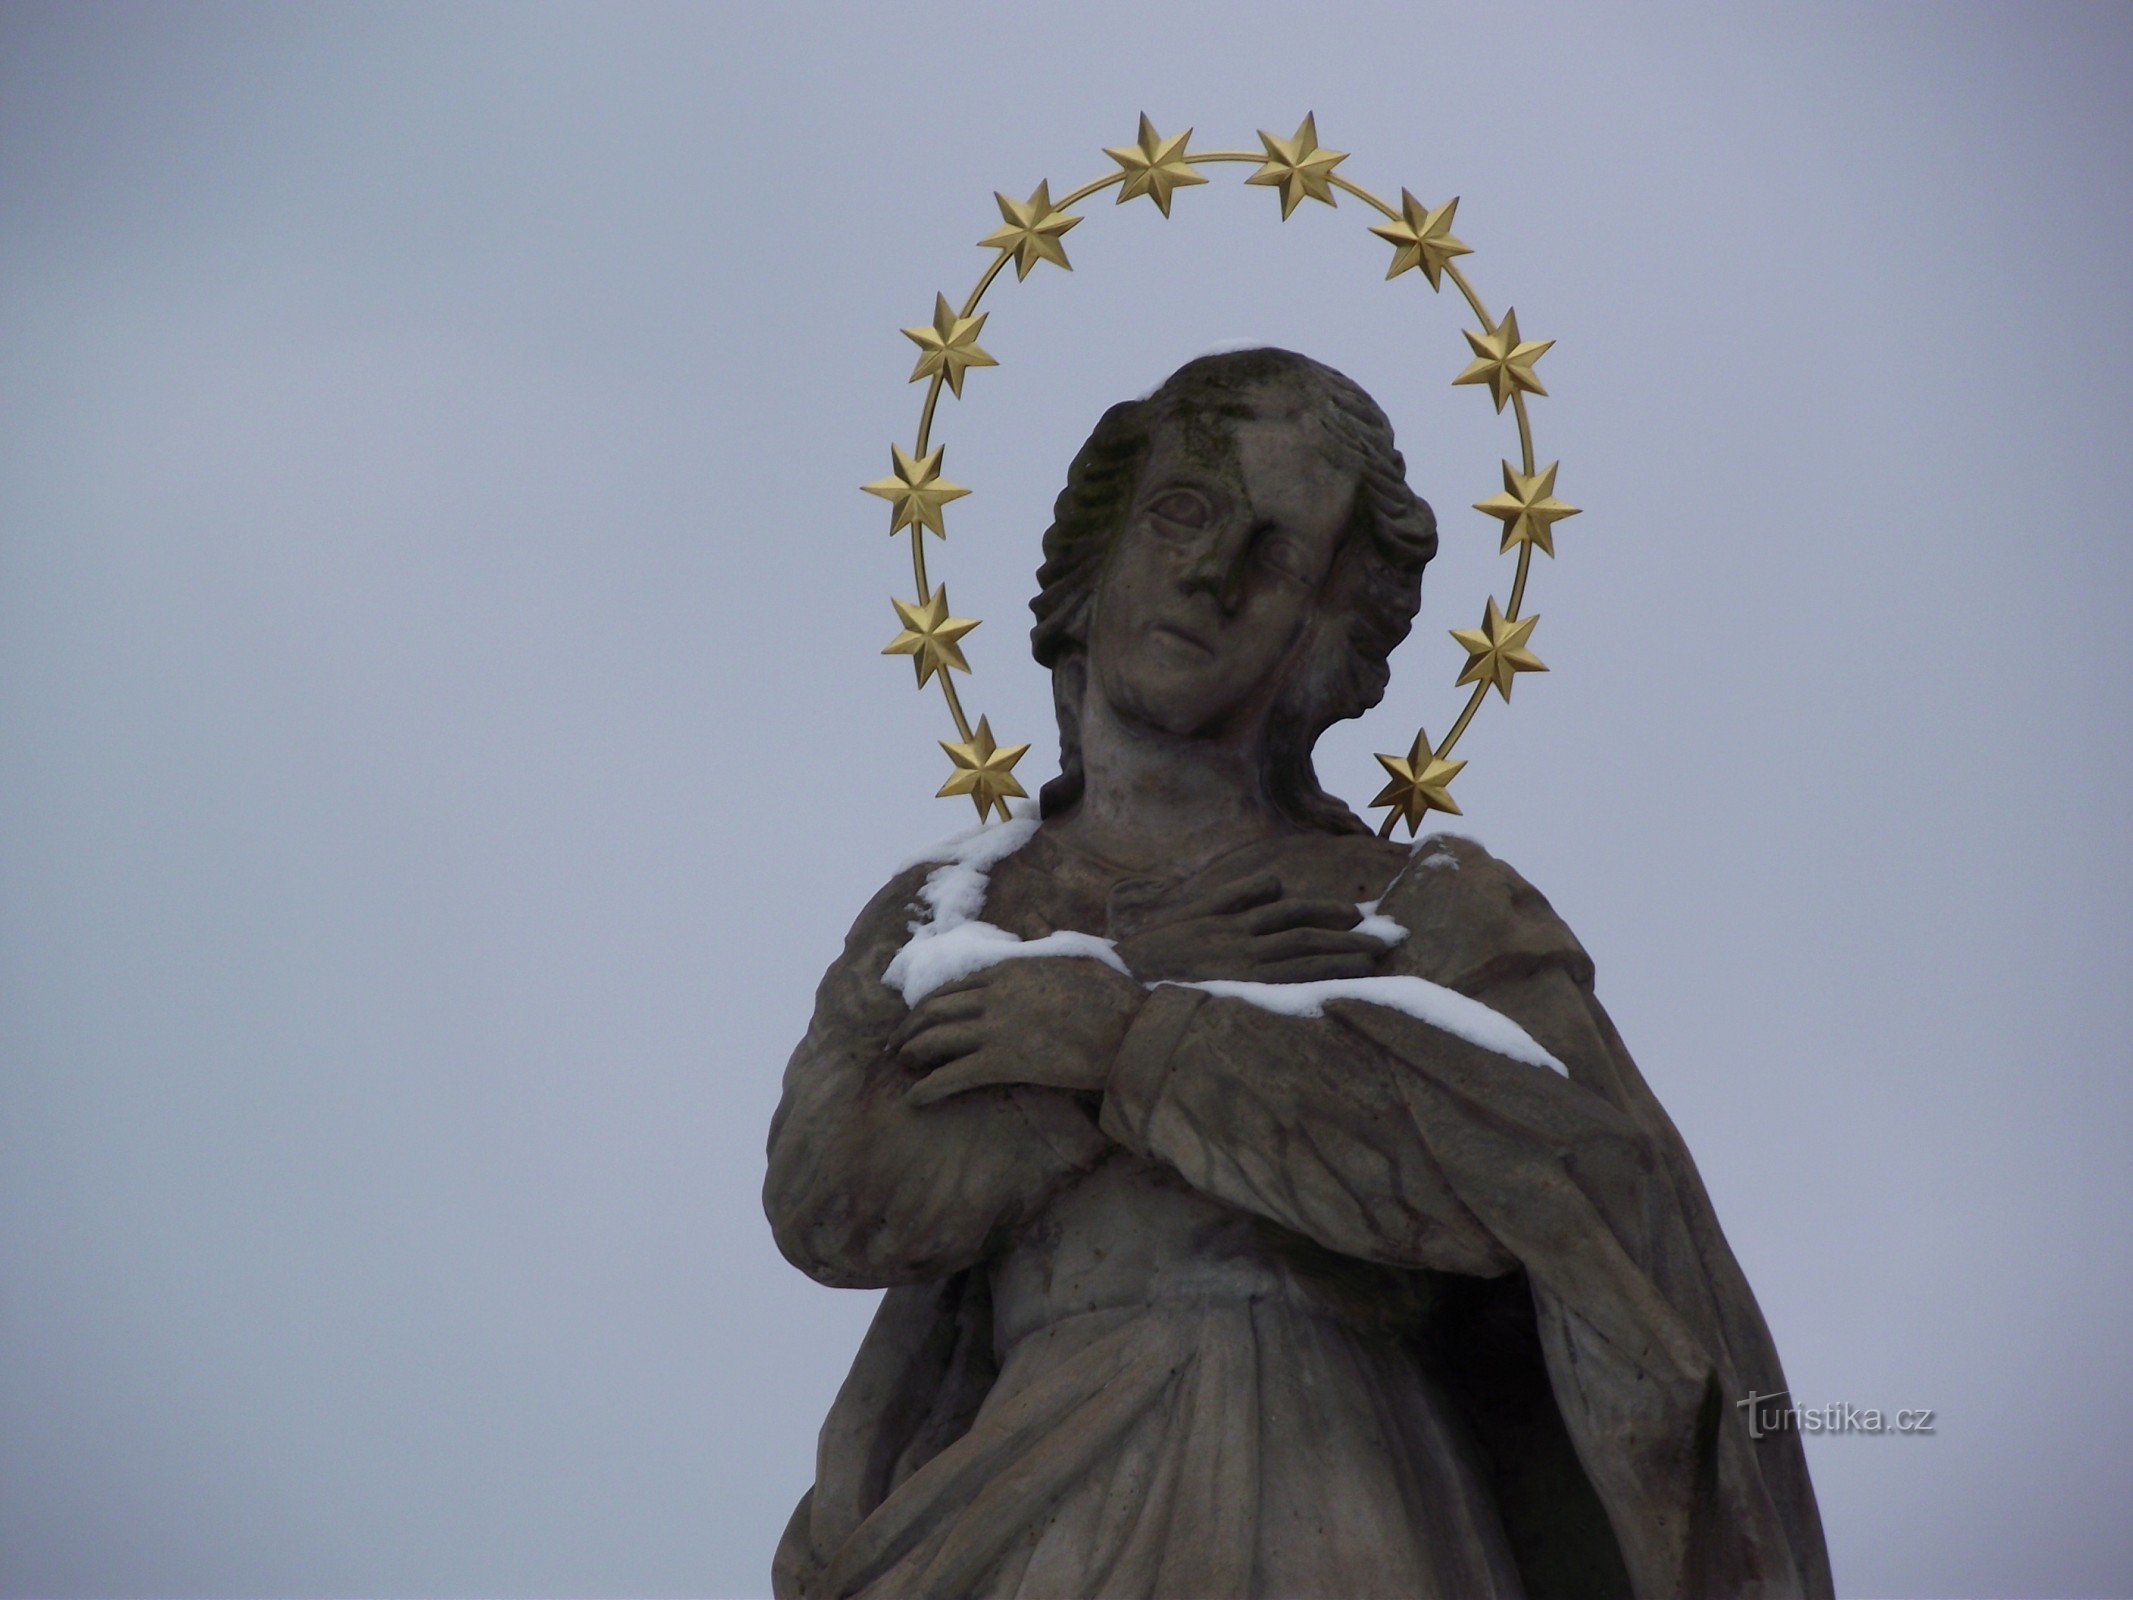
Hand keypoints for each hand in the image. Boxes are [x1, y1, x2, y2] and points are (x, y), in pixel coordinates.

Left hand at [891, 956, 1143, 1107]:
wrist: (1128, 1029)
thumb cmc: (1111, 996)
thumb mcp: (1076, 956)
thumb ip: (1049, 944)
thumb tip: (1037, 928)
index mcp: (1010, 970)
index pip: (956, 986)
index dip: (932, 1003)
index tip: (920, 1015)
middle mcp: (993, 995)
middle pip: (936, 1009)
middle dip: (910, 1027)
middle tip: (897, 1044)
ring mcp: (995, 1028)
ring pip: (937, 1038)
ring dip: (912, 1052)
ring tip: (901, 1065)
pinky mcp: (1003, 1062)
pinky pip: (952, 1075)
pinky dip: (928, 1088)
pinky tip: (914, 1099)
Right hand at [1113, 873, 1385, 983]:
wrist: (1123, 982)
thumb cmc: (1155, 953)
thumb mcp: (1193, 914)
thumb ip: (1234, 895)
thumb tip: (1276, 883)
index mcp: (1231, 920)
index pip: (1288, 908)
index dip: (1325, 910)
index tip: (1353, 916)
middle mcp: (1241, 940)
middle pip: (1305, 932)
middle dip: (1347, 935)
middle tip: (1385, 940)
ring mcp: (1240, 966)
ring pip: (1302, 955)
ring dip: (1341, 956)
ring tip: (1374, 961)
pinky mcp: (1238, 990)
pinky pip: (1287, 983)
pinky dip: (1318, 980)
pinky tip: (1343, 985)